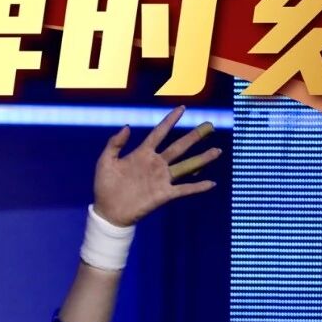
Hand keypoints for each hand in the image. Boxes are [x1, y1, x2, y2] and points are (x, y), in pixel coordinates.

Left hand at [92, 106, 221, 226]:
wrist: (108, 212)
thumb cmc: (105, 187)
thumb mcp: (105, 162)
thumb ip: (115, 144)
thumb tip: (127, 127)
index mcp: (142, 153)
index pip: (160, 133)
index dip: (170, 120)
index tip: (182, 108)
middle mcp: (155, 164)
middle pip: (179, 146)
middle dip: (194, 136)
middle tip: (209, 126)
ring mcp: (161, 179)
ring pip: (186, 166)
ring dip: (202, 158)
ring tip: (217, 151)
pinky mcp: (163, 194)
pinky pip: (184, 189)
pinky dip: (197, 187)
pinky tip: (211, 183)